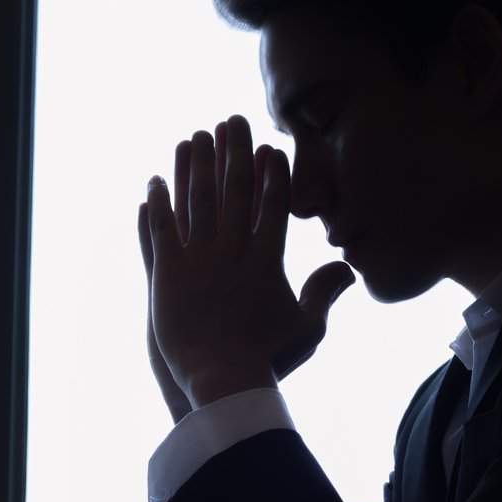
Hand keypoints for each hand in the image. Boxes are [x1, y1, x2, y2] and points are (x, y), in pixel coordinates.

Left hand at [139, 115, 354, 409]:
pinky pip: (161, 229)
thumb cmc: (267, 360)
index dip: (272, 173)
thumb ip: (325, 294)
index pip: (272, 204)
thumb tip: (348, 268)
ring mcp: (198, 260)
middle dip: (233, 151)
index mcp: (267, 260)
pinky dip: (157, 203)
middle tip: (232, 121)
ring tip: (194, 136)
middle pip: (234, 190)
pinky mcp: (168, 274)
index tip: (271, 148)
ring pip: (196, 201)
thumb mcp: (307, 329)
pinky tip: (154, 181)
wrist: (222, 381)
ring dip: (195, 165)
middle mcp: (232, 251)